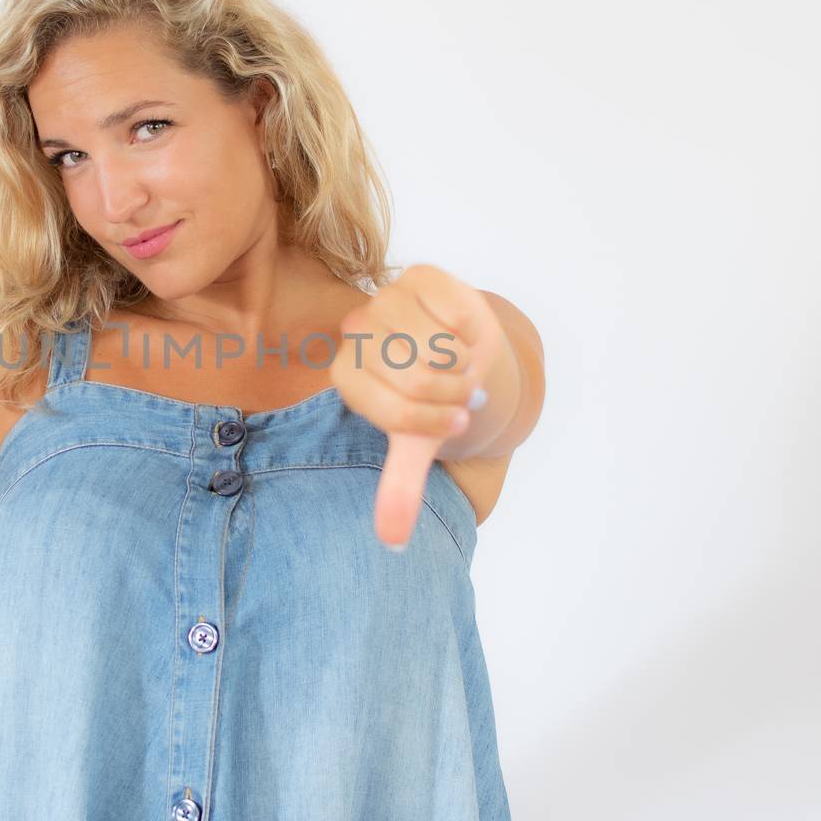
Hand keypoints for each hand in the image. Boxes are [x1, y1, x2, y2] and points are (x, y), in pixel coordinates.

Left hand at [333, 264, 499, 548]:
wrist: (466, 353)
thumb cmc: (436, 399)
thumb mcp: (419, 445)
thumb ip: (401, 488)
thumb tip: (392, 544)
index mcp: (348, 377)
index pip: (393, 409)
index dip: (434, 421)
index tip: (454, 422)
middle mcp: (356, 335)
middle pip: (417, 377)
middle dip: (453, 394)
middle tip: (461, 393)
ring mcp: (384, 301)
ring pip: (437, 344)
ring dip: (465, 364)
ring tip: (464, 366)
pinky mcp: (418, 276)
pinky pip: (455, 311)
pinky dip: (472, 331)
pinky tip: (465, 333)